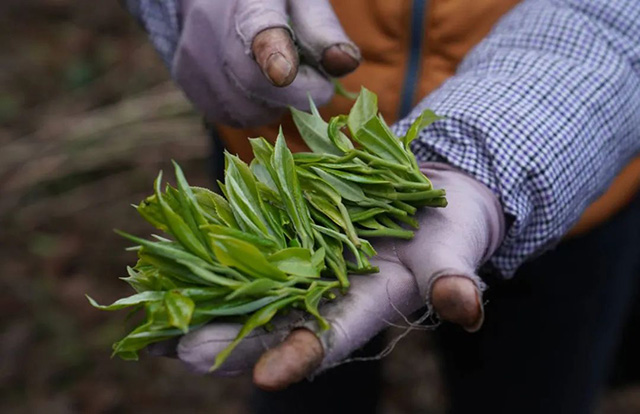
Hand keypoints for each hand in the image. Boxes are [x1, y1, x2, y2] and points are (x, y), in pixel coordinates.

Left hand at [152, 163, 504, 388]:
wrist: (426, 198)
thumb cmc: (445, 231)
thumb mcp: (453, 254)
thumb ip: (453, 281)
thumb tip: (465, 308)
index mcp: (362, 308)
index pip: (329, 340)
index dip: (300, 356)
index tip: (269, 376)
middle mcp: (323, 295)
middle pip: (272, 324)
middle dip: (231, 341)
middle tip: (185, 354)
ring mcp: (300, 266)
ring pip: (246, 293)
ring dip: (204, 307)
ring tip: (155, 324)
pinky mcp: (286, 234)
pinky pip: (243, 248)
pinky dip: (208, 255)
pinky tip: (169, 262)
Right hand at [174, 0, 359, 127]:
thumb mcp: (302, 1)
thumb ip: (322, 31)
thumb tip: (344, 63)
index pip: (259, 29)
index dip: (272, 53)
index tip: (284, 73)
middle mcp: (212, 25)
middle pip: (254, 81)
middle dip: (297, 92)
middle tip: (312, 80)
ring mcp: (194, 55)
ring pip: (245, 108)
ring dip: (275, 104)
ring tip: (278, 76)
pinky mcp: (188, 79)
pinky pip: (231, 115)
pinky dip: (254, 109)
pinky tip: (257, 86)